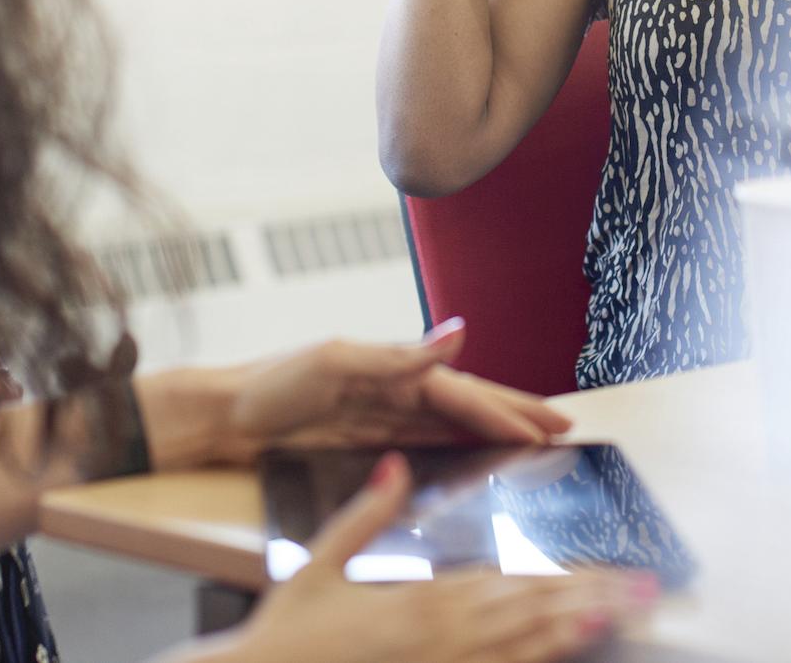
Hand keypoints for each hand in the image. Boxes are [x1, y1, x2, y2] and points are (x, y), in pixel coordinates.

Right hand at [208, 453, 652, 662]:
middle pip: (530, 616)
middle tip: (644, 591)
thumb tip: (398, 466)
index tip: (607, 566)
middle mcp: (438, 640)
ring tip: (624, 617)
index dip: (562, 575)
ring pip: (522, 653)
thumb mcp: (318, 564)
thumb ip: (364, 516)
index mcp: (418, 603)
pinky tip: (565, 655)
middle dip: (591, 601)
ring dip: (577, 634)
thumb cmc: (284, 634)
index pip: (507, 583)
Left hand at [210, 322, 575, 465]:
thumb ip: (400, 355)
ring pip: (453, 425)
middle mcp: (395, 387)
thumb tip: (458, 333)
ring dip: (495, 431)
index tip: (545, 428)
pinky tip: (477, 457)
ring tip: (536, 440)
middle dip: (516, 412)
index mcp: (393, 365)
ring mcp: (382, 414)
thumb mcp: (335, 360)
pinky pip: (426, 444)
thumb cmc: (271, 383)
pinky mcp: (366, 440)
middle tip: (564, 426)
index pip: (462, 392)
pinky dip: (459, 448)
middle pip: (468, 403)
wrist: (225, 416)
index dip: (505, 411)